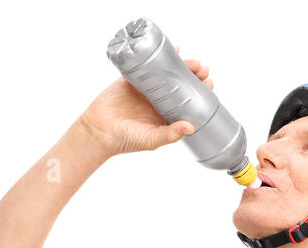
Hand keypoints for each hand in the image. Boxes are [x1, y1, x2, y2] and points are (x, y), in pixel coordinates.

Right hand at [79, 47, 213, 154]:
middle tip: (202, 69)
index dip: (199, 91)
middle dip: (193, 74)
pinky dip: (157, 56)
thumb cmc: (126, 140)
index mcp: (167, 114)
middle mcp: (159, 100)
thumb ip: (170, 134)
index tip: (208, 83)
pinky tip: (170, 48)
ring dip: (180, 64)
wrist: (99, 130)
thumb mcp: (152, 139)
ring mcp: (146, 88)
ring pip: (167, 72)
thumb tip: (191, 127)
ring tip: (191, 60)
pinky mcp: (132, 79)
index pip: (188, 100)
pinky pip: (146, 64)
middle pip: (180, 83)